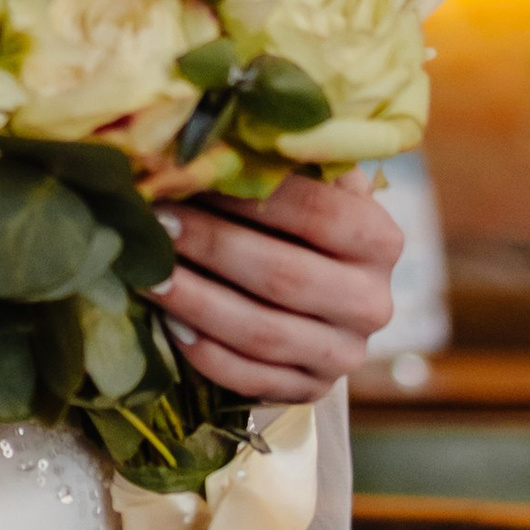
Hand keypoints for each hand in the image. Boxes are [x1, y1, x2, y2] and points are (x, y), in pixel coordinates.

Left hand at [152, 172, 400, 405]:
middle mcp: (373, 303)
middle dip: (212, 247)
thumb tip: (213, 138)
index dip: (248, 197)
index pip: (317, 213)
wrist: (322, 295)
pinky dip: (205, 354)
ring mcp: (345, 354)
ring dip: (197, 302)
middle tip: (156, 223)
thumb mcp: (306, 184)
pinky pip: (251, 379)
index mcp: (379, 239)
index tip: (188, 179)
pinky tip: (168, 324)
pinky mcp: (311, 390)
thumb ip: (278, 164)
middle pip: (285, 276)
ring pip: (263, 333)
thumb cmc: (299, 222)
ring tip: (149, 274)